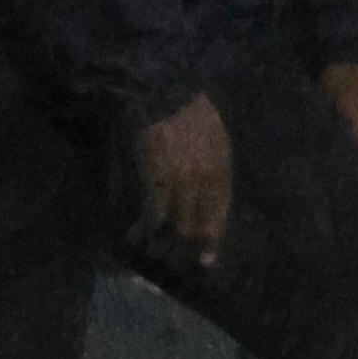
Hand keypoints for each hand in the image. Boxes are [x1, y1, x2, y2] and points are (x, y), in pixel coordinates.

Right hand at [133, 93, 234, 266]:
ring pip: (178, 222)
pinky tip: (135, 236)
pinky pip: (154, 212)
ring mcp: (183, 182)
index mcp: (222, 168)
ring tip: (156, 255)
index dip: (213, 235)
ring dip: (167, 242)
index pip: (220, 210)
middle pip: (201, 221)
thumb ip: (214, 164)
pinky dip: (145, 227)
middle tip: (186, 264)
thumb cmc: (189, 111)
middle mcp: (207, 180)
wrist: (164, 93)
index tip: (208, 257)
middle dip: (193, 245)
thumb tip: (205, 190)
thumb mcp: (214, 137)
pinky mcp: (158, 180)